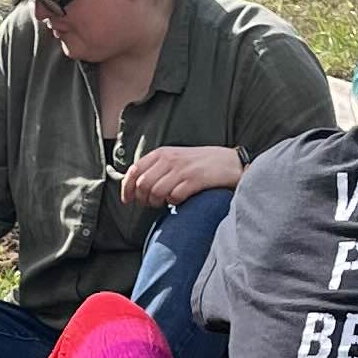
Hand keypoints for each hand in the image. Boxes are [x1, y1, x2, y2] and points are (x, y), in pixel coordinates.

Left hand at [121, 141, 242, 214]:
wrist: (231, 162)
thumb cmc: (202, 163)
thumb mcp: (176, 158)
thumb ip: (157, 168)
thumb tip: (135, 185)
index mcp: (162, 153)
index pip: (135, 170)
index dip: (127, 188)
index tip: (127, 200)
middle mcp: (170, 159)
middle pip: (142, 184)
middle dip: (143, 199)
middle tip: (151, 204)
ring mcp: (182, 169)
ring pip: (156, 192)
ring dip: (157, 202)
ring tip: (166, 202)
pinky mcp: (195, 180)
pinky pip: (174, 197)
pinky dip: (173, 203)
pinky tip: (180, 200)